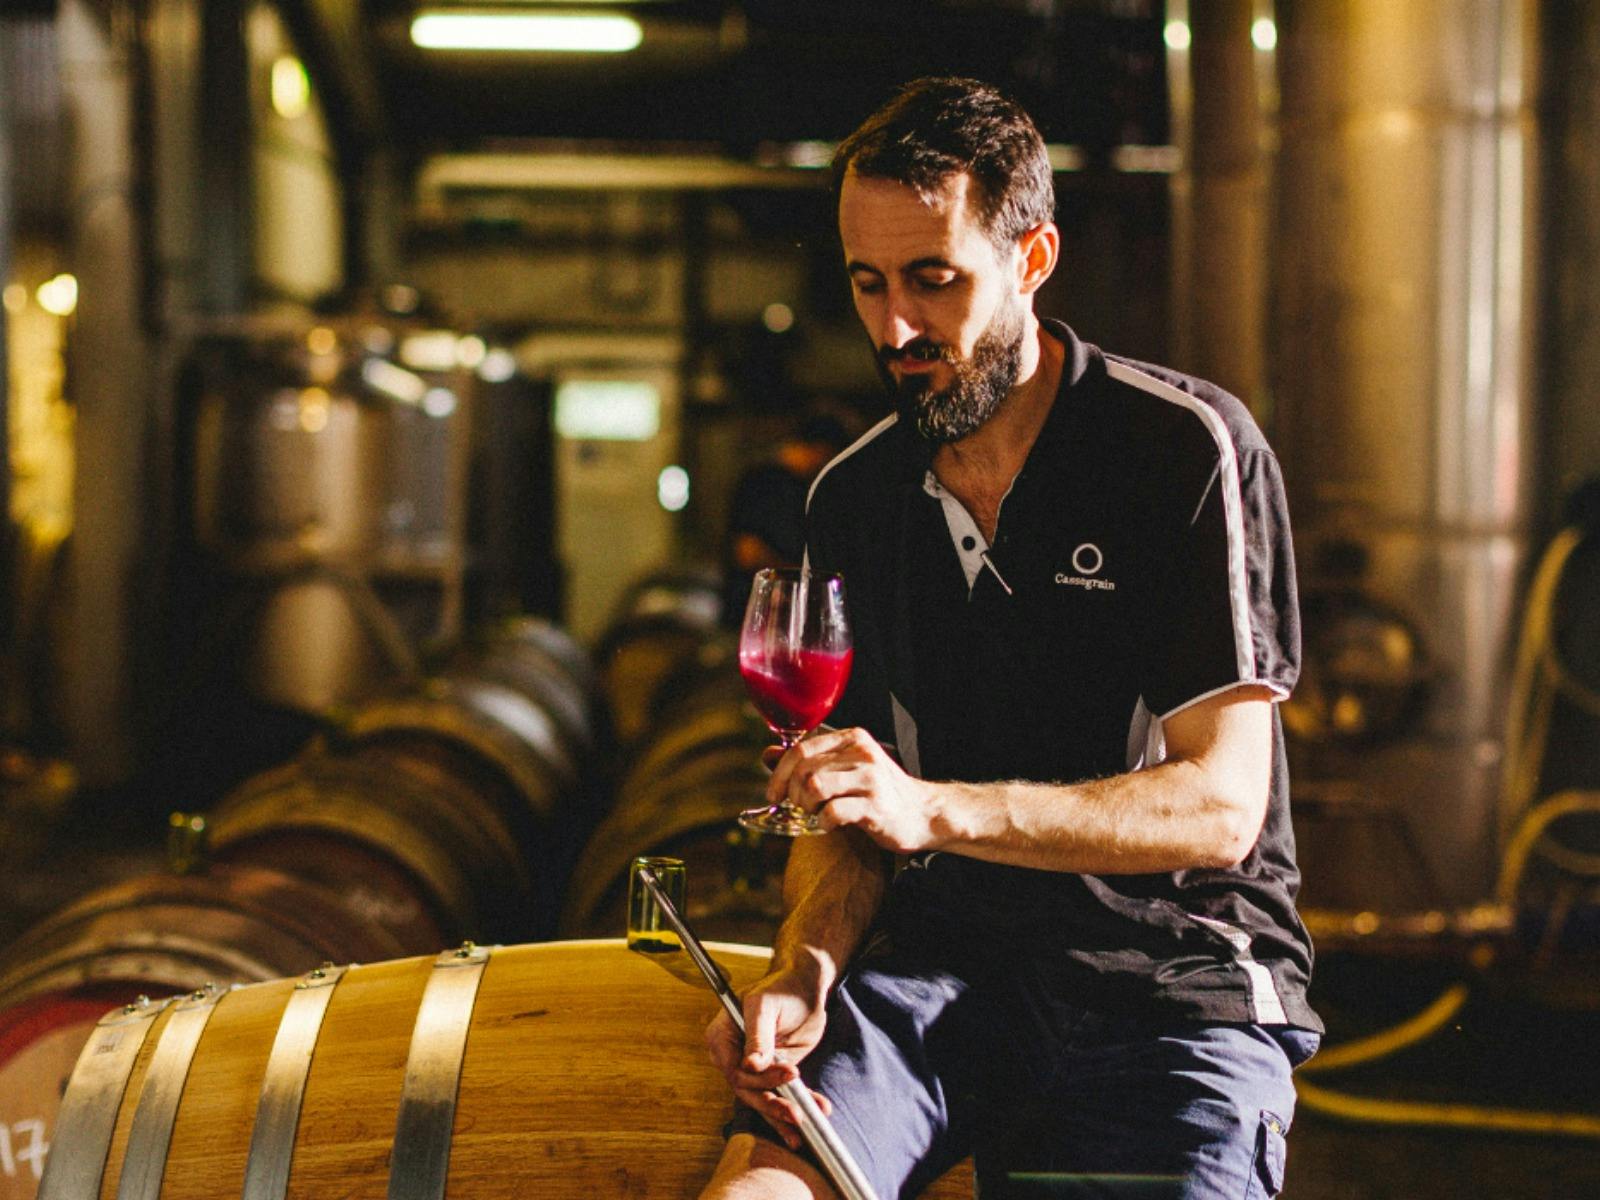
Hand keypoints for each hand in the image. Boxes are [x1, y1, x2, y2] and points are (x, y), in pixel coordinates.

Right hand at [705, 966, 834, 1148]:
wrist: (805, 987)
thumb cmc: (782, 988)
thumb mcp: (766, 1006)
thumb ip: (758, 1036)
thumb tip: (749, 1066)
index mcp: (721, 1037)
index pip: (734, 1070)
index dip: (759, 1079)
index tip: (790, 1074)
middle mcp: (732, 1057)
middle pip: (748, 1090)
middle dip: (772, 1104)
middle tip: (796, 1112)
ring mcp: (752, 1069)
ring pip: (763, 1099)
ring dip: (785, 1114)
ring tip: (805, 1122)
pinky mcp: (772, 1076)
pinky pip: (780, 1096)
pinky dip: (795, 1107)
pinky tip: (812, 1117)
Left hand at [770, 727, 939, 852]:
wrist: (923, 813)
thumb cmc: (879, 792)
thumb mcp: (845, 768)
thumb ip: (809, 761)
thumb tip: (767, 754)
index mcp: (852, 738)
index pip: (801, 749)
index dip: (779, 773)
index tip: (774, 794)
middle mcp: (861, 753)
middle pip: (804, 769)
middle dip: (792, 793)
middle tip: (799, 807)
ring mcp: (870, 779)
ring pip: (814, 786)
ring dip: (806, 805)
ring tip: (816, 813)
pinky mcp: (876, 806)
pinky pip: (833, 811)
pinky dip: (823, 822)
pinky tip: (830, 824)